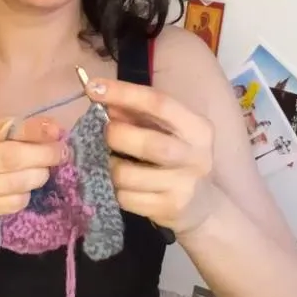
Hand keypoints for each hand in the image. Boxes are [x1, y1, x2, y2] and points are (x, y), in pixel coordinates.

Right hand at [0, 116, 65, 237]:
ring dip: (38, 175)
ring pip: (14, 182)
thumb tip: (49, 128)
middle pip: (10, 156)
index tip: (55, 130)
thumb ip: (1, 132)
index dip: (32, 129)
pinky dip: (26, 195)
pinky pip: (12, 202)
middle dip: (42, 153)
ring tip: (45, 170)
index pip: (0, 128)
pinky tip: (26, 189)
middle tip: (61, 152)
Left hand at [88, 78, 214, 234]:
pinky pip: (126, 198)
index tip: (93, 87)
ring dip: (111, 167)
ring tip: (114, 164)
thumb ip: (138, 115)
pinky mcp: (169, 209)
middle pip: (149, 143)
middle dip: (118, 135)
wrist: (203, 207)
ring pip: (129, 175)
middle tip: (106, 134)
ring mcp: (183, 186)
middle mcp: (195, 156)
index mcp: (197, 128)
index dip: (124, 93)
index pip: (159, 103)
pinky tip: (124, 186)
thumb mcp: (167, 132)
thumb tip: (103, 99)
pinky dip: (116, 190)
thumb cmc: (178, 161)